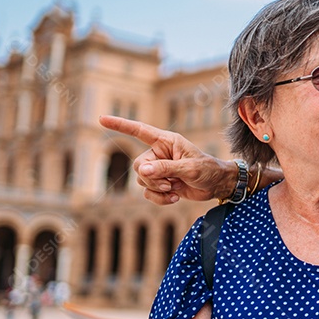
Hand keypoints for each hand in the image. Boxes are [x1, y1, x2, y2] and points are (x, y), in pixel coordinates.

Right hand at [99, 115, 233, 204]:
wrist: (217, 185)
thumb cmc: (208, 170)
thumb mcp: (189, 168)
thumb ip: (165, 168)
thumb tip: (141, 170)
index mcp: (166, 142)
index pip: (139, 131)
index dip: (120, 125)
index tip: (102, 119)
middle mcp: (159, 153)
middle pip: (138, 166)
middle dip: (152, 178)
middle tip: (171, 183)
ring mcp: (159, 169)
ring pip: (141, 181)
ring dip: (157, 188)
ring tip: (175, 189)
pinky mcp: (161, 183)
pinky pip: (148, 192)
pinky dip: (159, 198)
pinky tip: (175, 198)